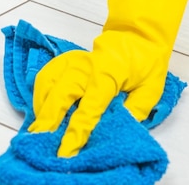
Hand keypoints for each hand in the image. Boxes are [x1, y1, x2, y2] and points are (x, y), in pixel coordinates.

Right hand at [28, 32, 168, 157]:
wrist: (140, 34)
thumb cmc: (147, 63)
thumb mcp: (151, 88)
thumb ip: (135, 110)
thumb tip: (117, 131)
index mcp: (109, 75)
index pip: (89, 109)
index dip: (76, 133)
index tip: (65, 153)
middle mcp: (87, 67)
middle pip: (61, 95)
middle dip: (48, 121)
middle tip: (39, 144)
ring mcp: (75, 61)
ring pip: (48, 83)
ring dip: (40, 107)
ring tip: (37, 130)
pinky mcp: (68, 58)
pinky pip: (46, 74)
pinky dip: (39, 92)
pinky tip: (40, 109)